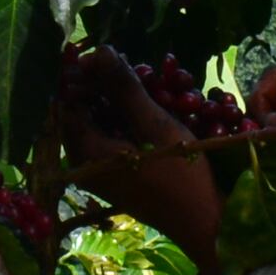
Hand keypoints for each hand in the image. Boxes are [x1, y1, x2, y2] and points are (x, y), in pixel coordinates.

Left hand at [58, 50, 223, 266]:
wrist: (207, 225)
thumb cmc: (181, 175)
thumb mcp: (154, 125)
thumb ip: (124, 88)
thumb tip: (100, 49)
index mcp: (84, 154)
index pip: (68, 101)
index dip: (82, 73)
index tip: (103, 50)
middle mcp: (84, 164)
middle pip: (83, 110)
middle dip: (101, 84)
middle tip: (126, 61)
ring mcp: (101, 170)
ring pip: (99, 122)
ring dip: (116, 98)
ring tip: (140, 76)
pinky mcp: (118, 173)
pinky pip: (112, 137)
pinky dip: (126, 117)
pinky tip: (146, 102)